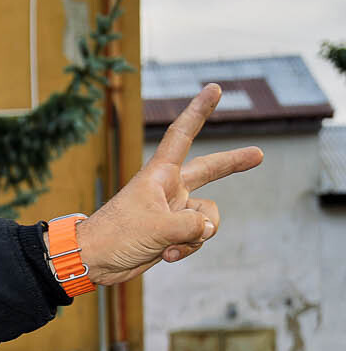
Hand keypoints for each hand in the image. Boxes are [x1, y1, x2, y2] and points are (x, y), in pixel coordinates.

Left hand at [73, 84, 262, 284]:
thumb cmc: (115, 235)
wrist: (92, 262)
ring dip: (196, 235)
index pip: (182, 134)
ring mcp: (171, 211)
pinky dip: (186, 248)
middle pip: (208, 171)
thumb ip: (192, 226)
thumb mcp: (158, 228)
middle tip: (258, 155)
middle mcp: (169, 189)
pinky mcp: (171, 233)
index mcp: (160, 174)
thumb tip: (208, 229)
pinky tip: (166, 256)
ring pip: (206, 218)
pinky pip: (196, 237)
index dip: (198, 111)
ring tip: (170, 244)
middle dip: (233, 164)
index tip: (213, 88)